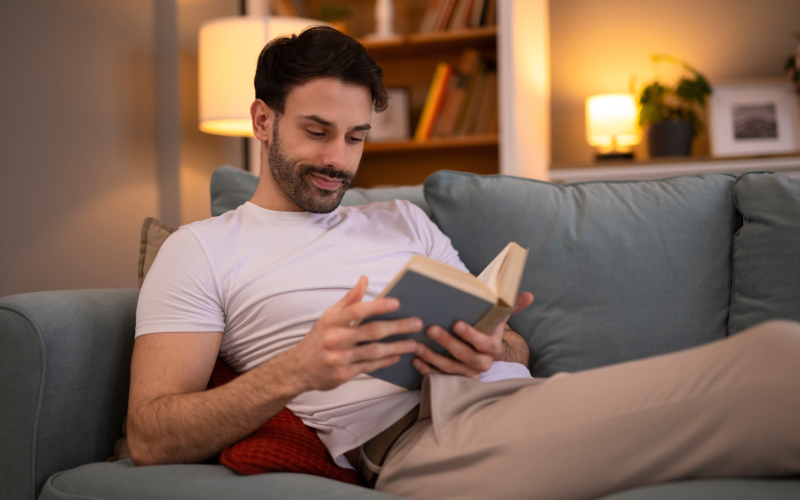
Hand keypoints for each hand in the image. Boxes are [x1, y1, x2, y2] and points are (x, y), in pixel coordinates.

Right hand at [287, 276, 421, 391]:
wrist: (298, 369)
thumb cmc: (318, 338)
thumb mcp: (329, 316)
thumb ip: (349, 299)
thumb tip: (364, 279)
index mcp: (332, 321)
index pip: (357, 310)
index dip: (377, 306)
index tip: (397, 303)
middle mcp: (335, 338)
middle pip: (371, 331)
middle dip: (397, 327)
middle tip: (416, 323)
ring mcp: (339, 358)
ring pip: (374, 351)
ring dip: (397, 347)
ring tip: (414, 343)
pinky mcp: (343, 375)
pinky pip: (370, 367)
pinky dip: (385, 361)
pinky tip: (398, 356)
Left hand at [412, 291, 533, 377]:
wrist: (475, 340)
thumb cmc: (484, 324)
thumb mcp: (497, 313)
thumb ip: (511, 304)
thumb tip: (528, 295)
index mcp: (494, 347)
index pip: (485, 344)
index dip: (472, 336)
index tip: (457, 323)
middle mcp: (483, 363)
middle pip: (467, 358)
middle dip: (448, 344)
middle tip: (431, 328)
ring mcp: (467, 373)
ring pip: (451, 369)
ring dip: (433, 357)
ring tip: (417, 344)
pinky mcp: (453, 378)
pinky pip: (439, 377)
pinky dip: (427, 369)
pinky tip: (415, 359)